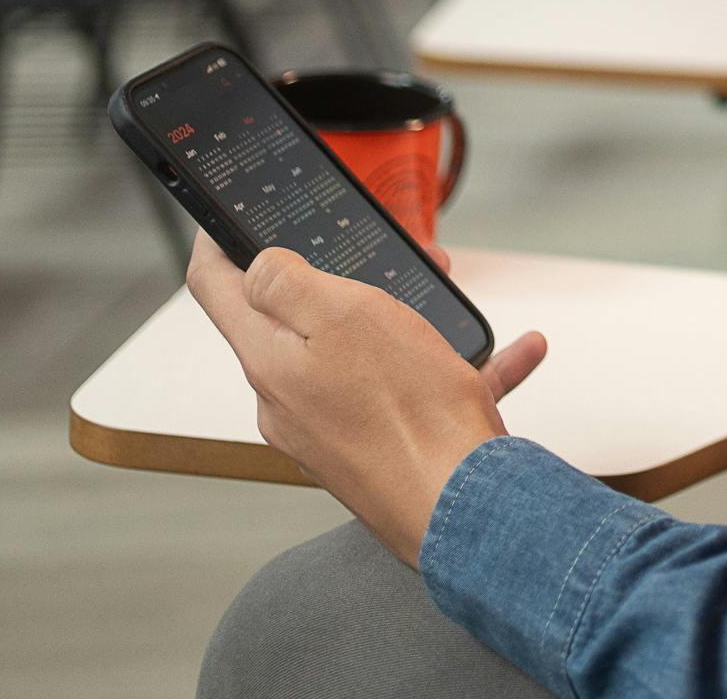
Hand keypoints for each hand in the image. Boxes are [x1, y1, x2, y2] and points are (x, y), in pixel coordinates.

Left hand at [186, 233, 548, 566]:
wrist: (462, 511)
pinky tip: (511, 354)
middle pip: (291, 319)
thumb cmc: (408, 415)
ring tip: (449, 299)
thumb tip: (255, 266)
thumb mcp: (344, 315)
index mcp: (268, 359)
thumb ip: (287, 283)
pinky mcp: (375, 448)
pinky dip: (454, 367)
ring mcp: (331, 427)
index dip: (215, 240)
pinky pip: (412, 392)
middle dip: (337, 276)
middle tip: (382, 253)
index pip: (215, 287)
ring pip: (360, 351)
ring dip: (403, 317)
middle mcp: (288, 398)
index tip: (224, 215)